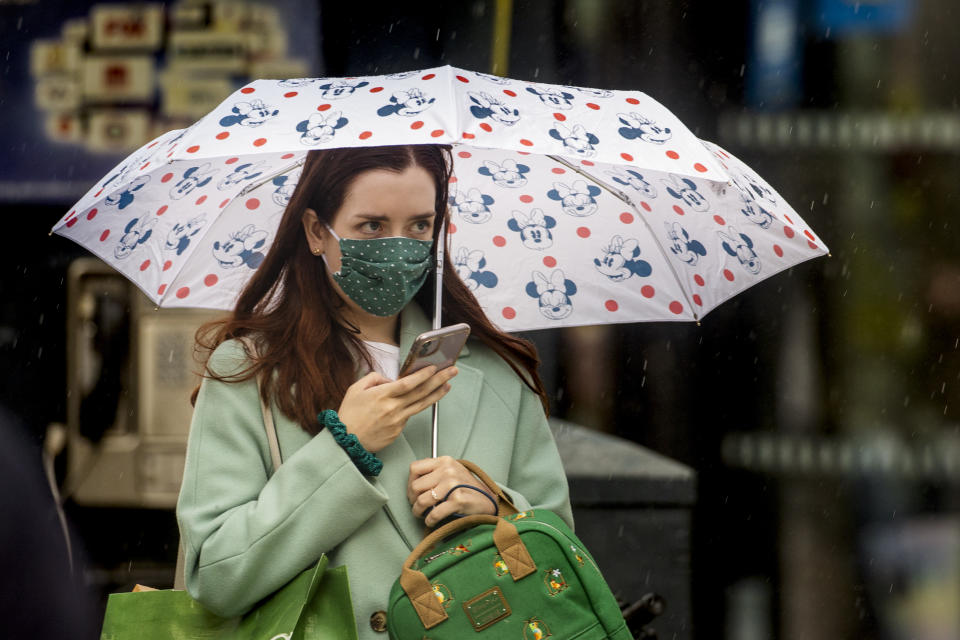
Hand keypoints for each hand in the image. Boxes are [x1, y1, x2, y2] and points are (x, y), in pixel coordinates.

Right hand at [337, 365, 457, 453]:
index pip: (408, 383)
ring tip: (447, 385)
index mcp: (382, 395)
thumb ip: (374, 378)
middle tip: (452, 371)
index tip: (434, 368)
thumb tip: (390, 379)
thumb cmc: (349, 415)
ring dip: (437, 394)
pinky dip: (417, 406)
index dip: (423, 375)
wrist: (346, 442)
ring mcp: (397, 421)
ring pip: (422, 405)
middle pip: (421, 392)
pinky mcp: (398, 431)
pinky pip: (409, 415)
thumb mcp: (355, 389)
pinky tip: (424, 399)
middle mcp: (393, 408)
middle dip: (439, 380)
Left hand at [408, 456, 496, 526]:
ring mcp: (453, 485)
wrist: (487, 499)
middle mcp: (448, 470)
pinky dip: (429, 520)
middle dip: (412, 500)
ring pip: (422, 501)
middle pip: (416, 487)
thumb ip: (435, 470)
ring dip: (418, 511)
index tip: (413, 492)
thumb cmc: (467, 487)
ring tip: (422, 514)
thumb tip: (413, 480)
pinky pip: (434, 513)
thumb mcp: (452, 470)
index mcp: (444, 461)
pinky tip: (431, 521)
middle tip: (417, 506)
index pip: (414, 468)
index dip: (409, 482)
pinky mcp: (458, 500)